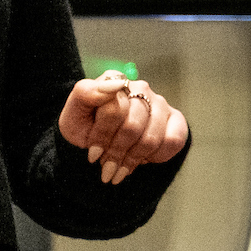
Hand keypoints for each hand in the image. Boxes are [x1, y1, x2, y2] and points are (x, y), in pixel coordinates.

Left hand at [57, 69, 187, 183]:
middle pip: (133, 127)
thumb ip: (86, 94)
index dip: (102, 136)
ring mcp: (160, 103)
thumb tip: (115, 85)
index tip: (93, 154)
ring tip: (118, 169)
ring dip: (132, 159)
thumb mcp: (73, 115)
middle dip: (116, 152)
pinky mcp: (176, 119)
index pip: (114, 110)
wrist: (101, 144)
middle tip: (106, 167)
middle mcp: (140, 88)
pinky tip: (140, 160)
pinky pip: (173, 142)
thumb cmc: (85, 128)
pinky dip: (155, 157)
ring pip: (151, 138)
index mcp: (113, 81)